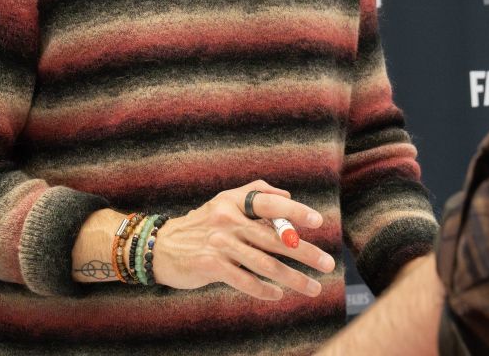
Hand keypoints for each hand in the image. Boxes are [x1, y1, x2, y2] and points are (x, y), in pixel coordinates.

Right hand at [153, 180, 336, 299]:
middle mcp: (227, 220)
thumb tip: (288, 194)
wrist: (160, 246)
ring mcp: (219, 244)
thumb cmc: (202, 223)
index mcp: (234, 201)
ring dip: (292, 278)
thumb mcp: (225, 201)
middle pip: (273, 237)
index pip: (270, 203)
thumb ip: (256, 192)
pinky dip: (264, 289)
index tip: (317, 222)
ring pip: (264, 263)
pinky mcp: (210, 266)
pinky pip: (244, 280)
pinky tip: (279, 295)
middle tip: (327, 263)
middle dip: (304, 252)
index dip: (295, 211)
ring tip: (313, 288)